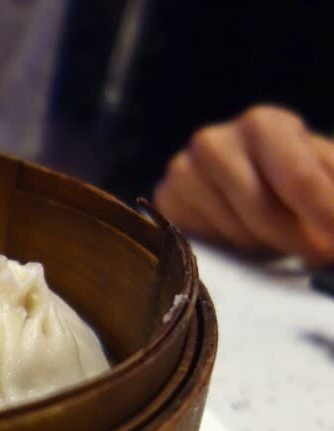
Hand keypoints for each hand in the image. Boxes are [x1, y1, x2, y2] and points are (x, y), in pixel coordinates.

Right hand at [153, 106, 333, 264]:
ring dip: (265, 245)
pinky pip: (204, 243)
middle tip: (319, 256)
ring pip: (233, 233)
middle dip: (297, 240)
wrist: (249, 180)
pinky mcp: (165, 202)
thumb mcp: (327, 171)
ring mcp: (181, 173)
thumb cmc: (295, 177)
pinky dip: (230, 248)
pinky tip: (242, 235)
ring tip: (278, 237)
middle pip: (261, 212)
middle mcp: (212, 142)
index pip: (298, 179)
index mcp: (263, 124)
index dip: (326, 217)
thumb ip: (331, 191)